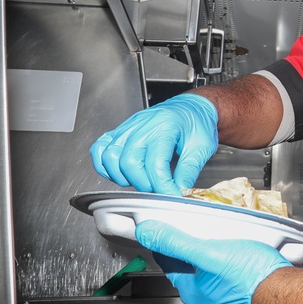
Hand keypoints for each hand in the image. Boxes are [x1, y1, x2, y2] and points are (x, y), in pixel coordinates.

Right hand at [90, 93, 218, 193]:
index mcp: (166, 126)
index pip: (155, 164)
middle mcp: (143, 125)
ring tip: (142, 181)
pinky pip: (100, 147)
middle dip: (143, 183)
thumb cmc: (198, 122)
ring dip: (123, 176)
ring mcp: (129, 126)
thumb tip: (179, 192)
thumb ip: (189, 171)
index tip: (171, 196)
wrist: (193, 107)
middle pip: (128, 161)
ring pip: (111, 156)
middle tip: (159, 189)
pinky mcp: (121, 130)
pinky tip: (121, 172)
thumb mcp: (202, 147)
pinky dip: (105, 165)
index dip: (163, 186)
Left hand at [136, 220, 291, 303]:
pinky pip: (235, 288)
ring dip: (216, 266)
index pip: (170, 263)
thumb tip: (148, 232)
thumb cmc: (252, 279)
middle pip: (192, 273)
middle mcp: (206, 303)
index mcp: (193, 290)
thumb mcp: (210, 252)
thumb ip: (178, 242)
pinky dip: (235, 276)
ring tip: (225, 249)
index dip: (168, 244)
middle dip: (194, 255)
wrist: (287, 300)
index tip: (165, 233)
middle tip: (200, 237)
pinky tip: (246, 267)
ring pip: (214, 282)